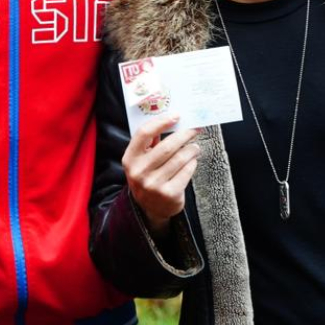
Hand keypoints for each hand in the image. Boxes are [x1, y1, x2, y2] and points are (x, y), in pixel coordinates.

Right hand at [122, 116, 200, 236]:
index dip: (161, 122)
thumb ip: (150, 143)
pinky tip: (192, 161)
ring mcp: (154, 184)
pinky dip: (192, 164)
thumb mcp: (141, 161)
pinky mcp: (169, 194)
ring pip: (179, 159)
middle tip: (195, 129)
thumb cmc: (147, 176)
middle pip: (166, 146)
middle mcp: (139, 172)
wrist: (149, 208)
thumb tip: (169, 121)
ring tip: (194, 147)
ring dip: (191, 150)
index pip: (144, 134)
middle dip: (184, 135)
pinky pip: (186, 172)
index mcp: (130, 159)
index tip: (176, 116)